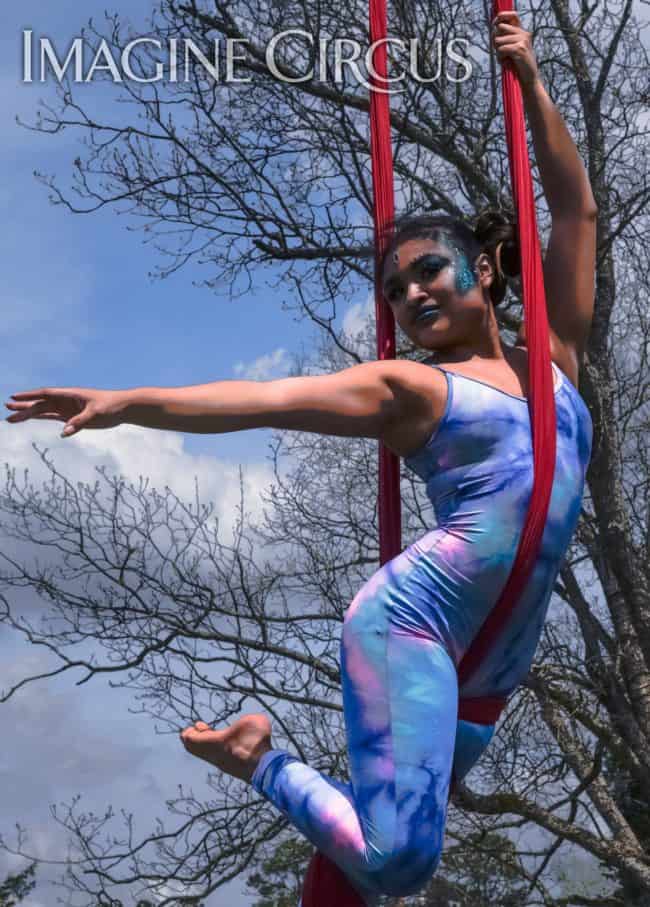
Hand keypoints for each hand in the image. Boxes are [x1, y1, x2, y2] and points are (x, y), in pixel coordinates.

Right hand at [4, 386, 129, 437]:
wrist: (123, 408)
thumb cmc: (111, 405)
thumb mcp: (96, 413)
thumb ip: (80, 421)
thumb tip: (64, 431)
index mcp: (70, 394)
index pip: (45, 394)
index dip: (30, 395)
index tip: (14, 396)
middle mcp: (66, 400)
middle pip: (40, 403)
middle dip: (24, 406)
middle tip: (7, 408)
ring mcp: (68, 409)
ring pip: (43, 411)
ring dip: (28, 413)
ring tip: (12, 416)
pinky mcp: (72, 417)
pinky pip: (52, 418)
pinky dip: (40, 419)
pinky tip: (29, 420)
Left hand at [492, 10, 539, 89]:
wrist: (529, 79)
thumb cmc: (518, 66)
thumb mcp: (511, 50)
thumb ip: (504, 39)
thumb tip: (493, 30)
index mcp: (522, 32)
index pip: (512, 15)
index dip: (502, 17)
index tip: (495, 23)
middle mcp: (524, 33)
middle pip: (500, 28)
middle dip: (495, 41)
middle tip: (500, 52)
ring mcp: (523, 40)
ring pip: (498, 40)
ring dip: (498, 53)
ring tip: (505, 60)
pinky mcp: (520, 49)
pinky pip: (501, 49)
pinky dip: (500, 58)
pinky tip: (506, 63)